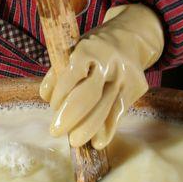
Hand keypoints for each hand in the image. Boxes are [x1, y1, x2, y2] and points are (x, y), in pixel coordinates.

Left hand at [40, 4, 163, 148]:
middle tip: (55, 131)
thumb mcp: (72, 51)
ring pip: (106, 107)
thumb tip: (46, 97)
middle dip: (71, 116)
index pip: (72, 75)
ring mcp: (125, 76)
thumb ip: (58, 73)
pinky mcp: (135, 88)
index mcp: (88, 50)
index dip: (60, 94)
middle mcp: (109, 63)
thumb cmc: (92, 50)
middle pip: (89, 94)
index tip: (53, 107)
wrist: (129, 39)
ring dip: (88, 127)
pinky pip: (119, 112)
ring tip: (75, 141)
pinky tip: (98, 142)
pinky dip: (108, 129)